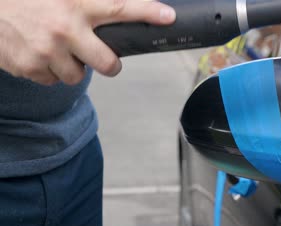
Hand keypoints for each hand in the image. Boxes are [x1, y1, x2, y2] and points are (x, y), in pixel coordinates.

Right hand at [0, 0, 175, 84]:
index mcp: (75, 3)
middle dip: (110, 64)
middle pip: (108, 64)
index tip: (168, 17)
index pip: (121, 8)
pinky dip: (48, 70)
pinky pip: (51, 80)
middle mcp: (65, 29)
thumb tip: (111, 6)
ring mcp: (47, 52)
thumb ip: (87, 1)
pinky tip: (37, 52)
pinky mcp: (28, 68)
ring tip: (56, 47)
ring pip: (77, 76)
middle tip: (104, 57)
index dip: (148, 12)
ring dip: (72, 65)